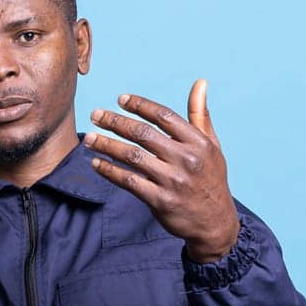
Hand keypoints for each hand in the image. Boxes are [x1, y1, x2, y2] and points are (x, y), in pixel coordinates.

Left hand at [83, 78, 240, 262]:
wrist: (215, 222)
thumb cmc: (211, 179)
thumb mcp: (212, 146)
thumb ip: (200, 115)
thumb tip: (200, 82)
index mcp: (198, 142)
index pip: (164, 116)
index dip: (140, 105)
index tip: (120, 99)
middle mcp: (186, 159)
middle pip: (144, 133)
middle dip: (115, 122)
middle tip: (95, 114)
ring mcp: (173, 181)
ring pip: (133, 156)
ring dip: (107, 145)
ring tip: (89, 138)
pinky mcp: (161, 201)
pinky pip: (129, 182)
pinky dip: (111, 171)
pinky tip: (97, 163)